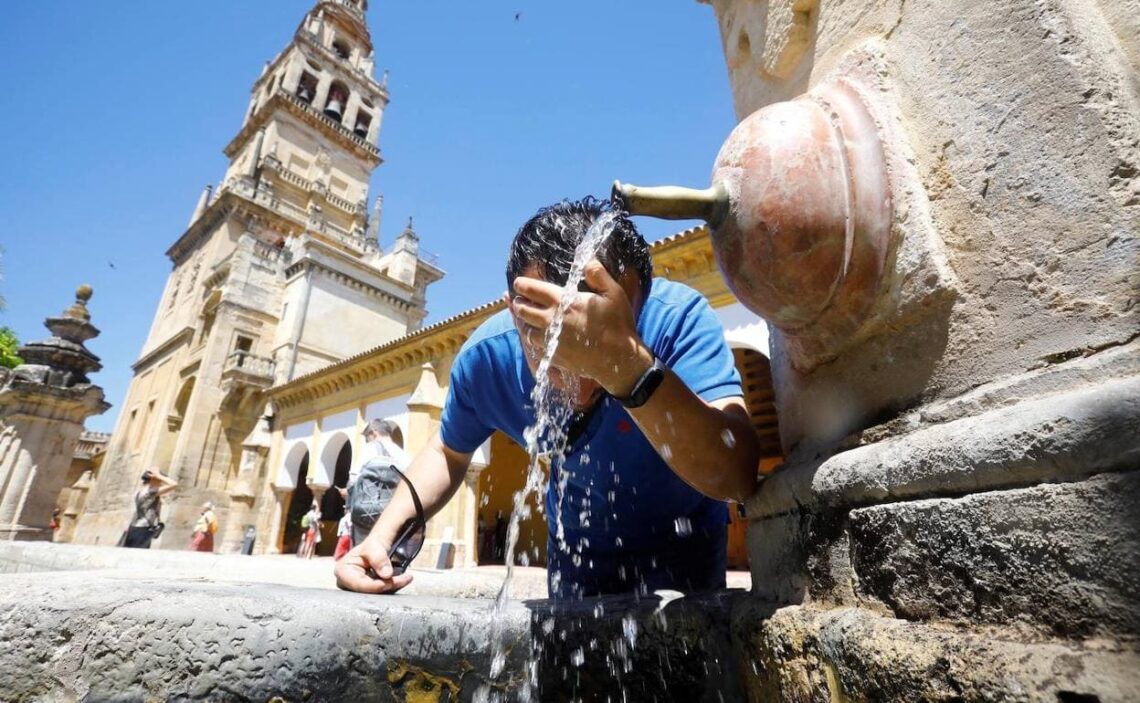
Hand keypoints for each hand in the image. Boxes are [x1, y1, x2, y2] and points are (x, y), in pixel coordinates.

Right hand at [334, 536, 412, 593]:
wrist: (377, 549)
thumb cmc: (371, 547)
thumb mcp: (374, 546)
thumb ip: (379, 558)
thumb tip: (386, 574)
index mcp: (343, 571)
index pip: (358, 584)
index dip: (374, 586)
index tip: (389, 582)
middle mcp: (346, 584)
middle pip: (367, 592)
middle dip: (386, 586)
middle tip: (404, 579)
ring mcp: (357, 590)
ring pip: (376, 595)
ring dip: (393, 587)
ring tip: (406, 578)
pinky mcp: (367, 593)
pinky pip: (381, 594)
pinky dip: (393, 588)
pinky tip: (403, 580)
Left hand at [510, 260, 651, 395]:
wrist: (618, 360)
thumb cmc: (617, 324)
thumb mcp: (614, 293)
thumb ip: (598, 274)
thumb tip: (586, 260)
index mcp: (563, 301)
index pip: (532, 290)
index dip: (522, 285)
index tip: (518, 283)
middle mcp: (551, 320)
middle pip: (523, 310)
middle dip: (518, 303)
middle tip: (517, 300)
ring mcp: (550, 340)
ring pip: (526, 330)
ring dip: (523, 323)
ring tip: (523, 319)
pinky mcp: (553, 356)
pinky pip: (535, 347)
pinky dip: (533, 340)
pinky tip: (536, 337)